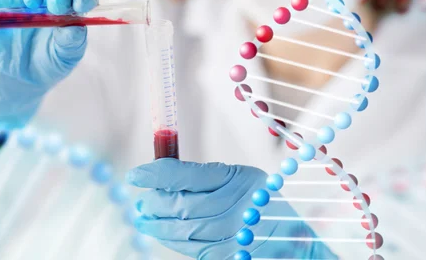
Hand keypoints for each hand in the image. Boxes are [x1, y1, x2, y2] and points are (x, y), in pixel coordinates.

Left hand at [126, 159, 335, 259]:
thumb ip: (203, 175)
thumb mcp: (238, 176)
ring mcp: (232, 234)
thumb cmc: (259, 199)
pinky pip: (191, 248)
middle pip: (182, 204)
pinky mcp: (227, 255)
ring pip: (182, 229)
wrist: (290, 236)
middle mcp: (236, 206)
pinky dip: (171, 240)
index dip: (156, 173)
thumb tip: (161, 175)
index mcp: (237, 178)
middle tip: (141, 198)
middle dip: (155, 201)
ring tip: (143, 217)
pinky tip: (160, 232)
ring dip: (156, 224)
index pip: (187, 174)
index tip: (135, 174)